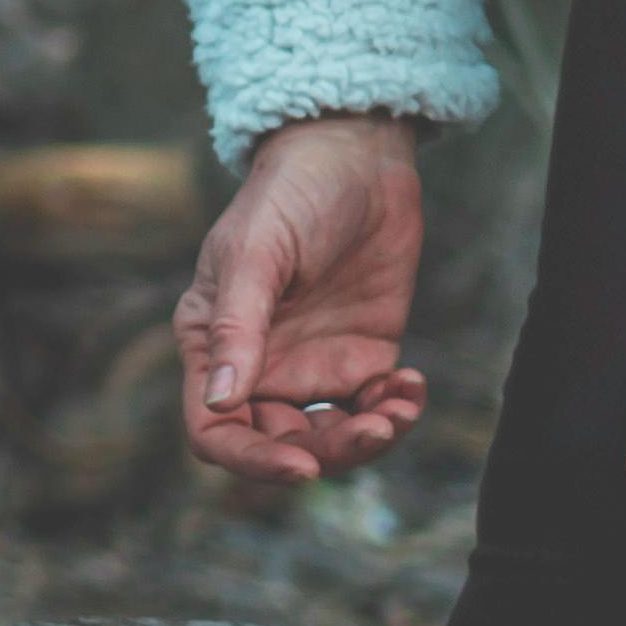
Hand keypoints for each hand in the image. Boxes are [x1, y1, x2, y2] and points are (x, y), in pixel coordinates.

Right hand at [177, 113, 437, 483]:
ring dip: (369, 439)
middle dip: (329, 453)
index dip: (253, 460)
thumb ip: (239, 328)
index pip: (216, 430)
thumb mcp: (256, 255)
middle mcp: (257, 366)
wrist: (355, 157)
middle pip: (280, 445)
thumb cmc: (288, 196)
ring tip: (400, 406)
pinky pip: (376, 409)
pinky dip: (398, 410)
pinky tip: (413, 384)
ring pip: (332, 439)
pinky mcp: (362, 356)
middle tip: (376, 429)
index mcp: (213, 345)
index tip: (304, 468)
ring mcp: (312, 364)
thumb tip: (222, 400)